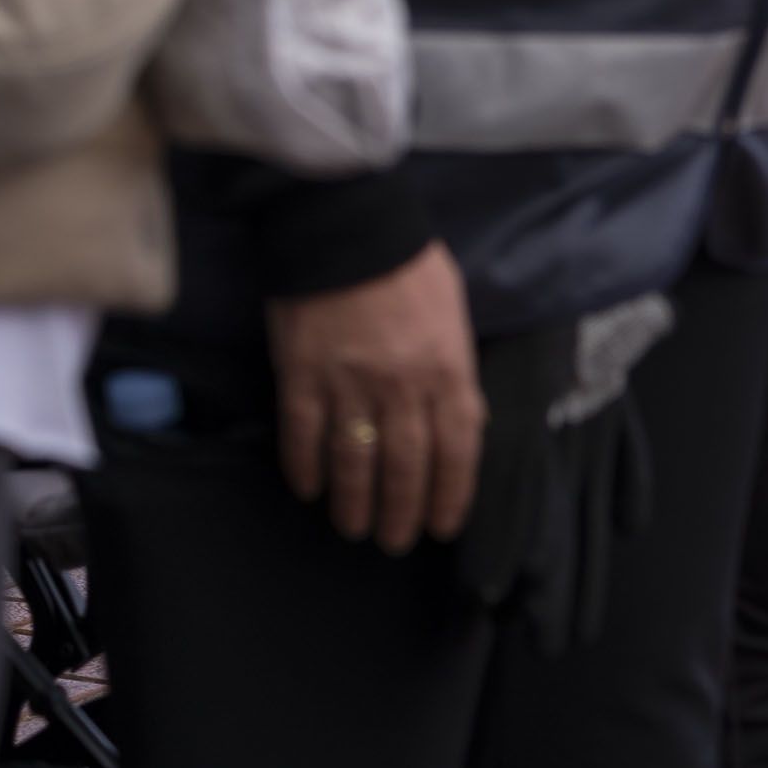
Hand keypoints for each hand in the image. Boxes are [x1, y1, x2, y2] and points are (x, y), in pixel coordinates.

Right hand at [269, 242, 485, 552]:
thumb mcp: (454, 314)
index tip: (442, 525)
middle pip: (406, 467)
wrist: (346, 226)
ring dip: (355, 504)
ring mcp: (349, 384)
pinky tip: (309, 490)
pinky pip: (305, 437)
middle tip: (395, 542)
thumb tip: (465, 422)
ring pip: (355, 463)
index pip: (457, 449)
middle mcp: (402, 385)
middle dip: (402, 513)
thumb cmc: (409, 266)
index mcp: (447, 368)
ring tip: (354, 528)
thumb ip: (458, 371)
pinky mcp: (302, 377)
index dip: (451, 493)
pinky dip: (307, 469)